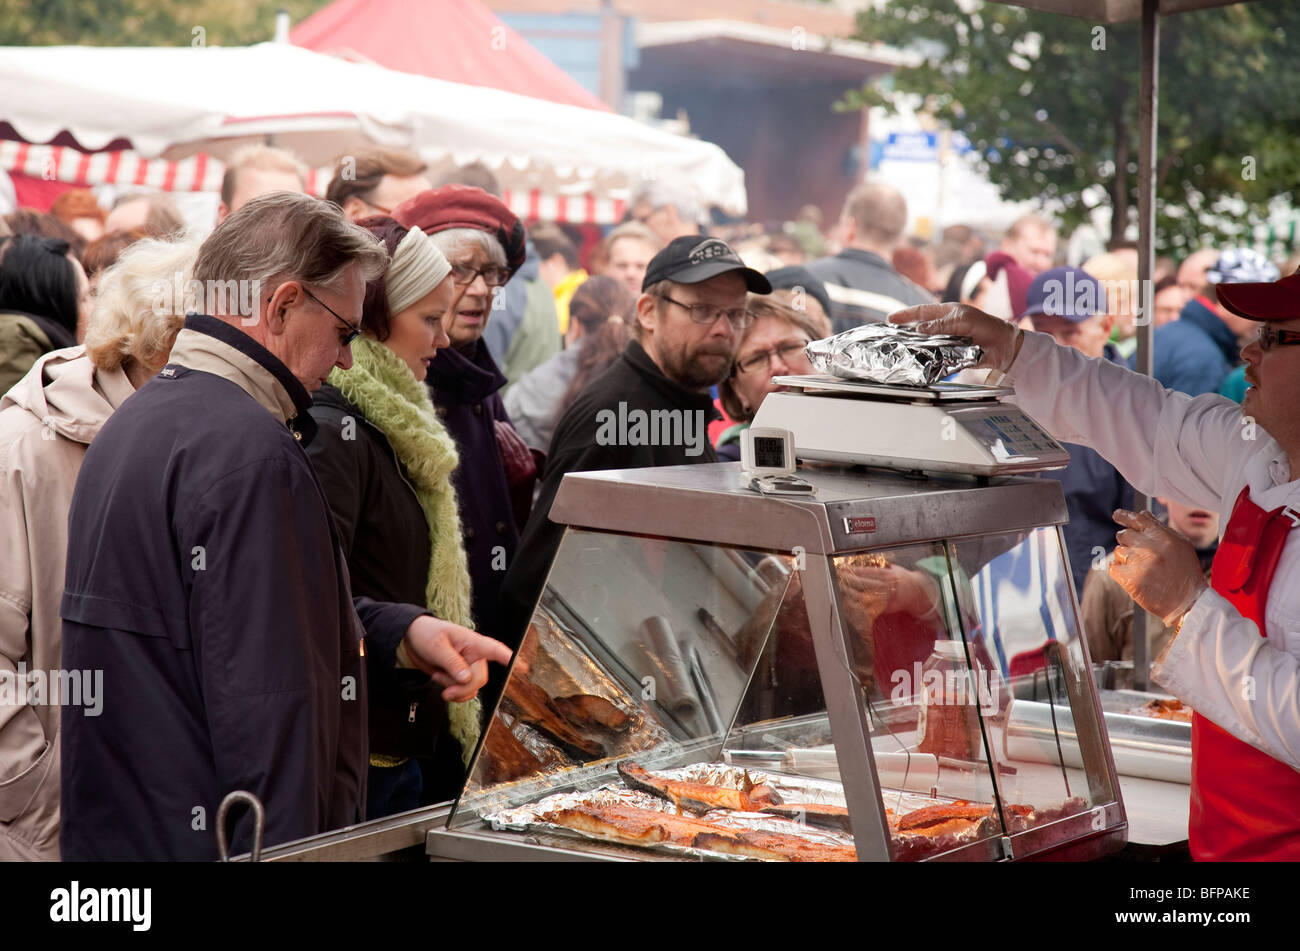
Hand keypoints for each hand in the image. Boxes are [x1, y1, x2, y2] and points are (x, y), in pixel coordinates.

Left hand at [404, 616, 513, 702]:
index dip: (509, 658)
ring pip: (473, 689)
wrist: (413, 641)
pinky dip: (453, 694)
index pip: (495, 650)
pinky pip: (465, 693)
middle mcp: (475, 656)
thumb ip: (452, 663)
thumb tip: (466, 678)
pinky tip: (441, 683)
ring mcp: (468, 668)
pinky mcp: (460, 677)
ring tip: (438, 676)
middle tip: (441, 683)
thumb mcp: (437, 646)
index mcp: (473, 642)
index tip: (522, 668)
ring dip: (454, 690)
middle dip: (462, 686)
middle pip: (480, 678)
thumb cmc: (427, 634)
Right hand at [889, 303, 1023, 372]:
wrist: (1005, 346)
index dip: (906, 315)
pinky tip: (920, 362)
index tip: (891, 319)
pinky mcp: (952, 355)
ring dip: (917, 347)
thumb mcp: (963, 320)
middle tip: (891, 336)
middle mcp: (946, 326)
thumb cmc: (987, 327)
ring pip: (927, 344)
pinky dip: (928, 360)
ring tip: (902, 351)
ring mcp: (948, 341)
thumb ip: (941, 325)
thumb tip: (919, 329)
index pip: (922, 311)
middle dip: (906, 332)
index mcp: (948, 312)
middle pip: (921, 328)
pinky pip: (936, 358)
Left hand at [1108, 509, 1208, 624]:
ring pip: (1118, 551)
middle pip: (1124, 534)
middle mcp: (1150, 547)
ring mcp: (1138, 563)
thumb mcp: (1180, 545)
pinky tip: (1133, 575)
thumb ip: (1160, 528)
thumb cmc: (1185, 573)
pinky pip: (1113, 567)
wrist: (1188, 602)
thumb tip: (1141, 514)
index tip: (1117, 515)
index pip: (1138, 519)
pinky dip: (1119, 571)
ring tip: (1143, 568)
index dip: (1124, 516)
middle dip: (1127, 541)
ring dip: (1126, 558)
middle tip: (1139, 553)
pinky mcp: (1130, 579)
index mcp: (1163, 537)